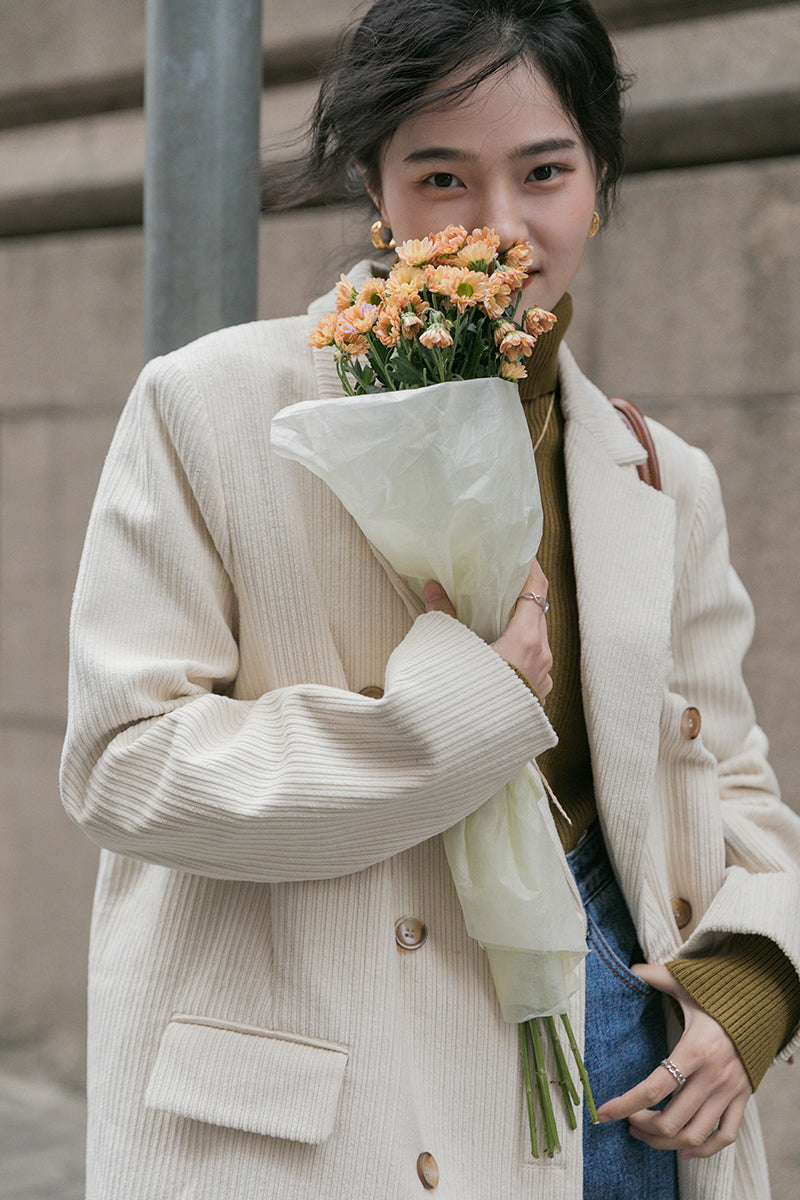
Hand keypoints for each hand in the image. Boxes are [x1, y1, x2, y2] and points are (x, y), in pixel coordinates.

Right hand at [423, 559, 552, 699]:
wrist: (460, 748)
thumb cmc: (458, 694)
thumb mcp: (447, 649)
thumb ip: (443, 615)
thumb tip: (433, 587)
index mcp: (526, 639)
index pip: (538, 589)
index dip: (530, 568)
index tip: (519, 556)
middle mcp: (542, 659)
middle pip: (538, 615)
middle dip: (522, 599)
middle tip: (500, 586)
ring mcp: (541, 684)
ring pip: (538, 644)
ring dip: (521, 630)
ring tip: (496, 622)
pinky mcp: (533, 704)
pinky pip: (533, 668)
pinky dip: (520, 655)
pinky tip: (498, 657)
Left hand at [595, 963, 752, 1159]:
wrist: (761, 1009)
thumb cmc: (716, 999)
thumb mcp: (688, 985)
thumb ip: (657, 976)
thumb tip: (631, 968)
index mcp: (694, 1050)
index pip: (654, 1088)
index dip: (626, 1104)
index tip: (604, 1112)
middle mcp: (713, 1076)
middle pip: (672, 1120)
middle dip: (643, 1126)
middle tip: (628, 1120)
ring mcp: (729, 1092)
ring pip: (694, 1134)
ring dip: (664, 1142)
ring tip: (645, 1133)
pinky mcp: (742, 1100)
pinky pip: (725, 1136)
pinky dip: (703, 1150)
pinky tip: (682, 1149)